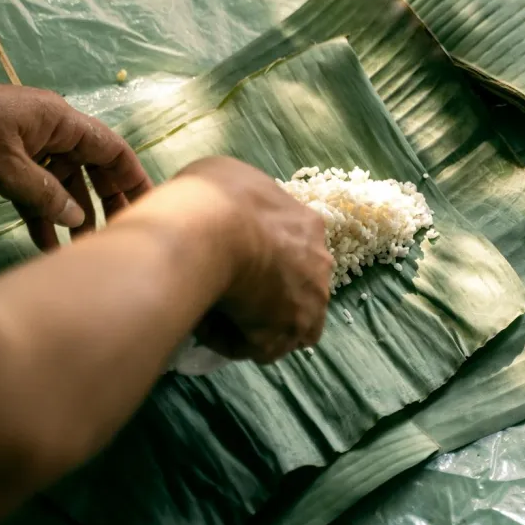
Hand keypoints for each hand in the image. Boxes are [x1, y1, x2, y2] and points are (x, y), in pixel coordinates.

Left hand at [0, 74, 152, 249]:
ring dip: (73, 215)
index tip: (150, 207)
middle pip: (92, 168)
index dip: (133, 177)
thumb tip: (78, 219)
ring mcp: (26, 149)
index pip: (111, 149)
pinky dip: (42, 216)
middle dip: (107, 202)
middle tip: (120, 236)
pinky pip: (34, 192)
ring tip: (83, 249)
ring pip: (63, 184)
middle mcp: (49, 133)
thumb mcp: (4, 166)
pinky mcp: (2, 165)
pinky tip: (46, 246)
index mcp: (58, 121)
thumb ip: (45, 195)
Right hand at [177, 157, 332, 363]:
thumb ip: (238, 201)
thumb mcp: (229, 176)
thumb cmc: (215, 195)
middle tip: (229, 293)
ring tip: (213, 315)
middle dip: (270, 296)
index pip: (298, 250)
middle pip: (298, 289)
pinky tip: (206, 327)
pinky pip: (258, 348)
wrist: (211, 227)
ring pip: (284, 324)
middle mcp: (318, 264)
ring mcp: (307, 303)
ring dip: (254, 324)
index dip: (269, 260)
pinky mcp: (283, 335)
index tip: (240, 263)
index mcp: (308, 225)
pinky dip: (233, 342)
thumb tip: (222, 211)